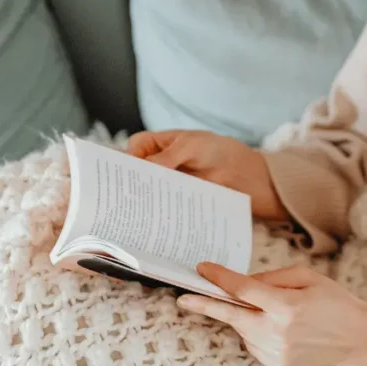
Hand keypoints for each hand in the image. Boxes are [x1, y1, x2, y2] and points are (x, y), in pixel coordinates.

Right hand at [127, 130, 288, 221]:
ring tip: (134, 212)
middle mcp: (157, 164)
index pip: (133, 150)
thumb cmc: (216, 150)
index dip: (125, 160)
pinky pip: (161, 206)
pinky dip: (156, 212)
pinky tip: (152, 220)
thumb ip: (168, 156)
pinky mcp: (175, 201)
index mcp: (157, 144)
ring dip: (141, 200)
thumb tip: (145, 167)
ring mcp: (166, 184)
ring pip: (146, 192)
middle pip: (136, 174)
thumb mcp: (192, 146)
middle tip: (122, 197)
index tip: (121, 174)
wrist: (244, 173)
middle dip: (129, 184)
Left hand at [179, 263, 366, 365]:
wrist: (357, 338)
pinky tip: (282, 328)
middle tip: (184, 299)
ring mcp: (277, 352)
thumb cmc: (334, 301)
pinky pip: (255, 344)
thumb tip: (240, 284)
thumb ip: (270, 277)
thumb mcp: (307, 277)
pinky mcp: (278, 365)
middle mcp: (279, 332)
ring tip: (276, 311)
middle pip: (233, 316)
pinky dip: (259, 332)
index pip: (244, 289)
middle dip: (207, 306)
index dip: (220, 278)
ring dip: (247, 317)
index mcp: (288, 305)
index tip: (203, 269)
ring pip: (244, 330)